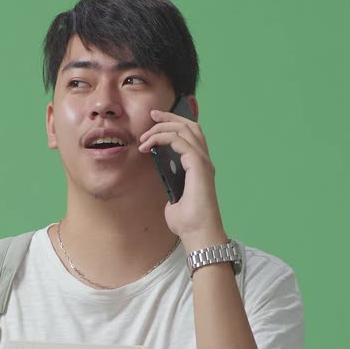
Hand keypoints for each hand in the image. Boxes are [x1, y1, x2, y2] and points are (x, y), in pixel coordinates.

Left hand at [139, 109, 225, 244]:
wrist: (197, 233)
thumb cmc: (187, 221)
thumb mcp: (173, 197)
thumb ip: (170, 184)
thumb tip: (161, 177)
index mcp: (200, 167)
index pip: (191, 135)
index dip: (174, 124)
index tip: (154, 122)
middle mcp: (204, 161)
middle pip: (191, 126)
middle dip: (170, 117)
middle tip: (151, 115)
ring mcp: (203, 163)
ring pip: (186, 130)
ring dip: (163, 128)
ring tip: (145, 136)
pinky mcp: (199, 167)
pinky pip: (181, 142)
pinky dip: (164, 139)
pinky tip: (149, 146)